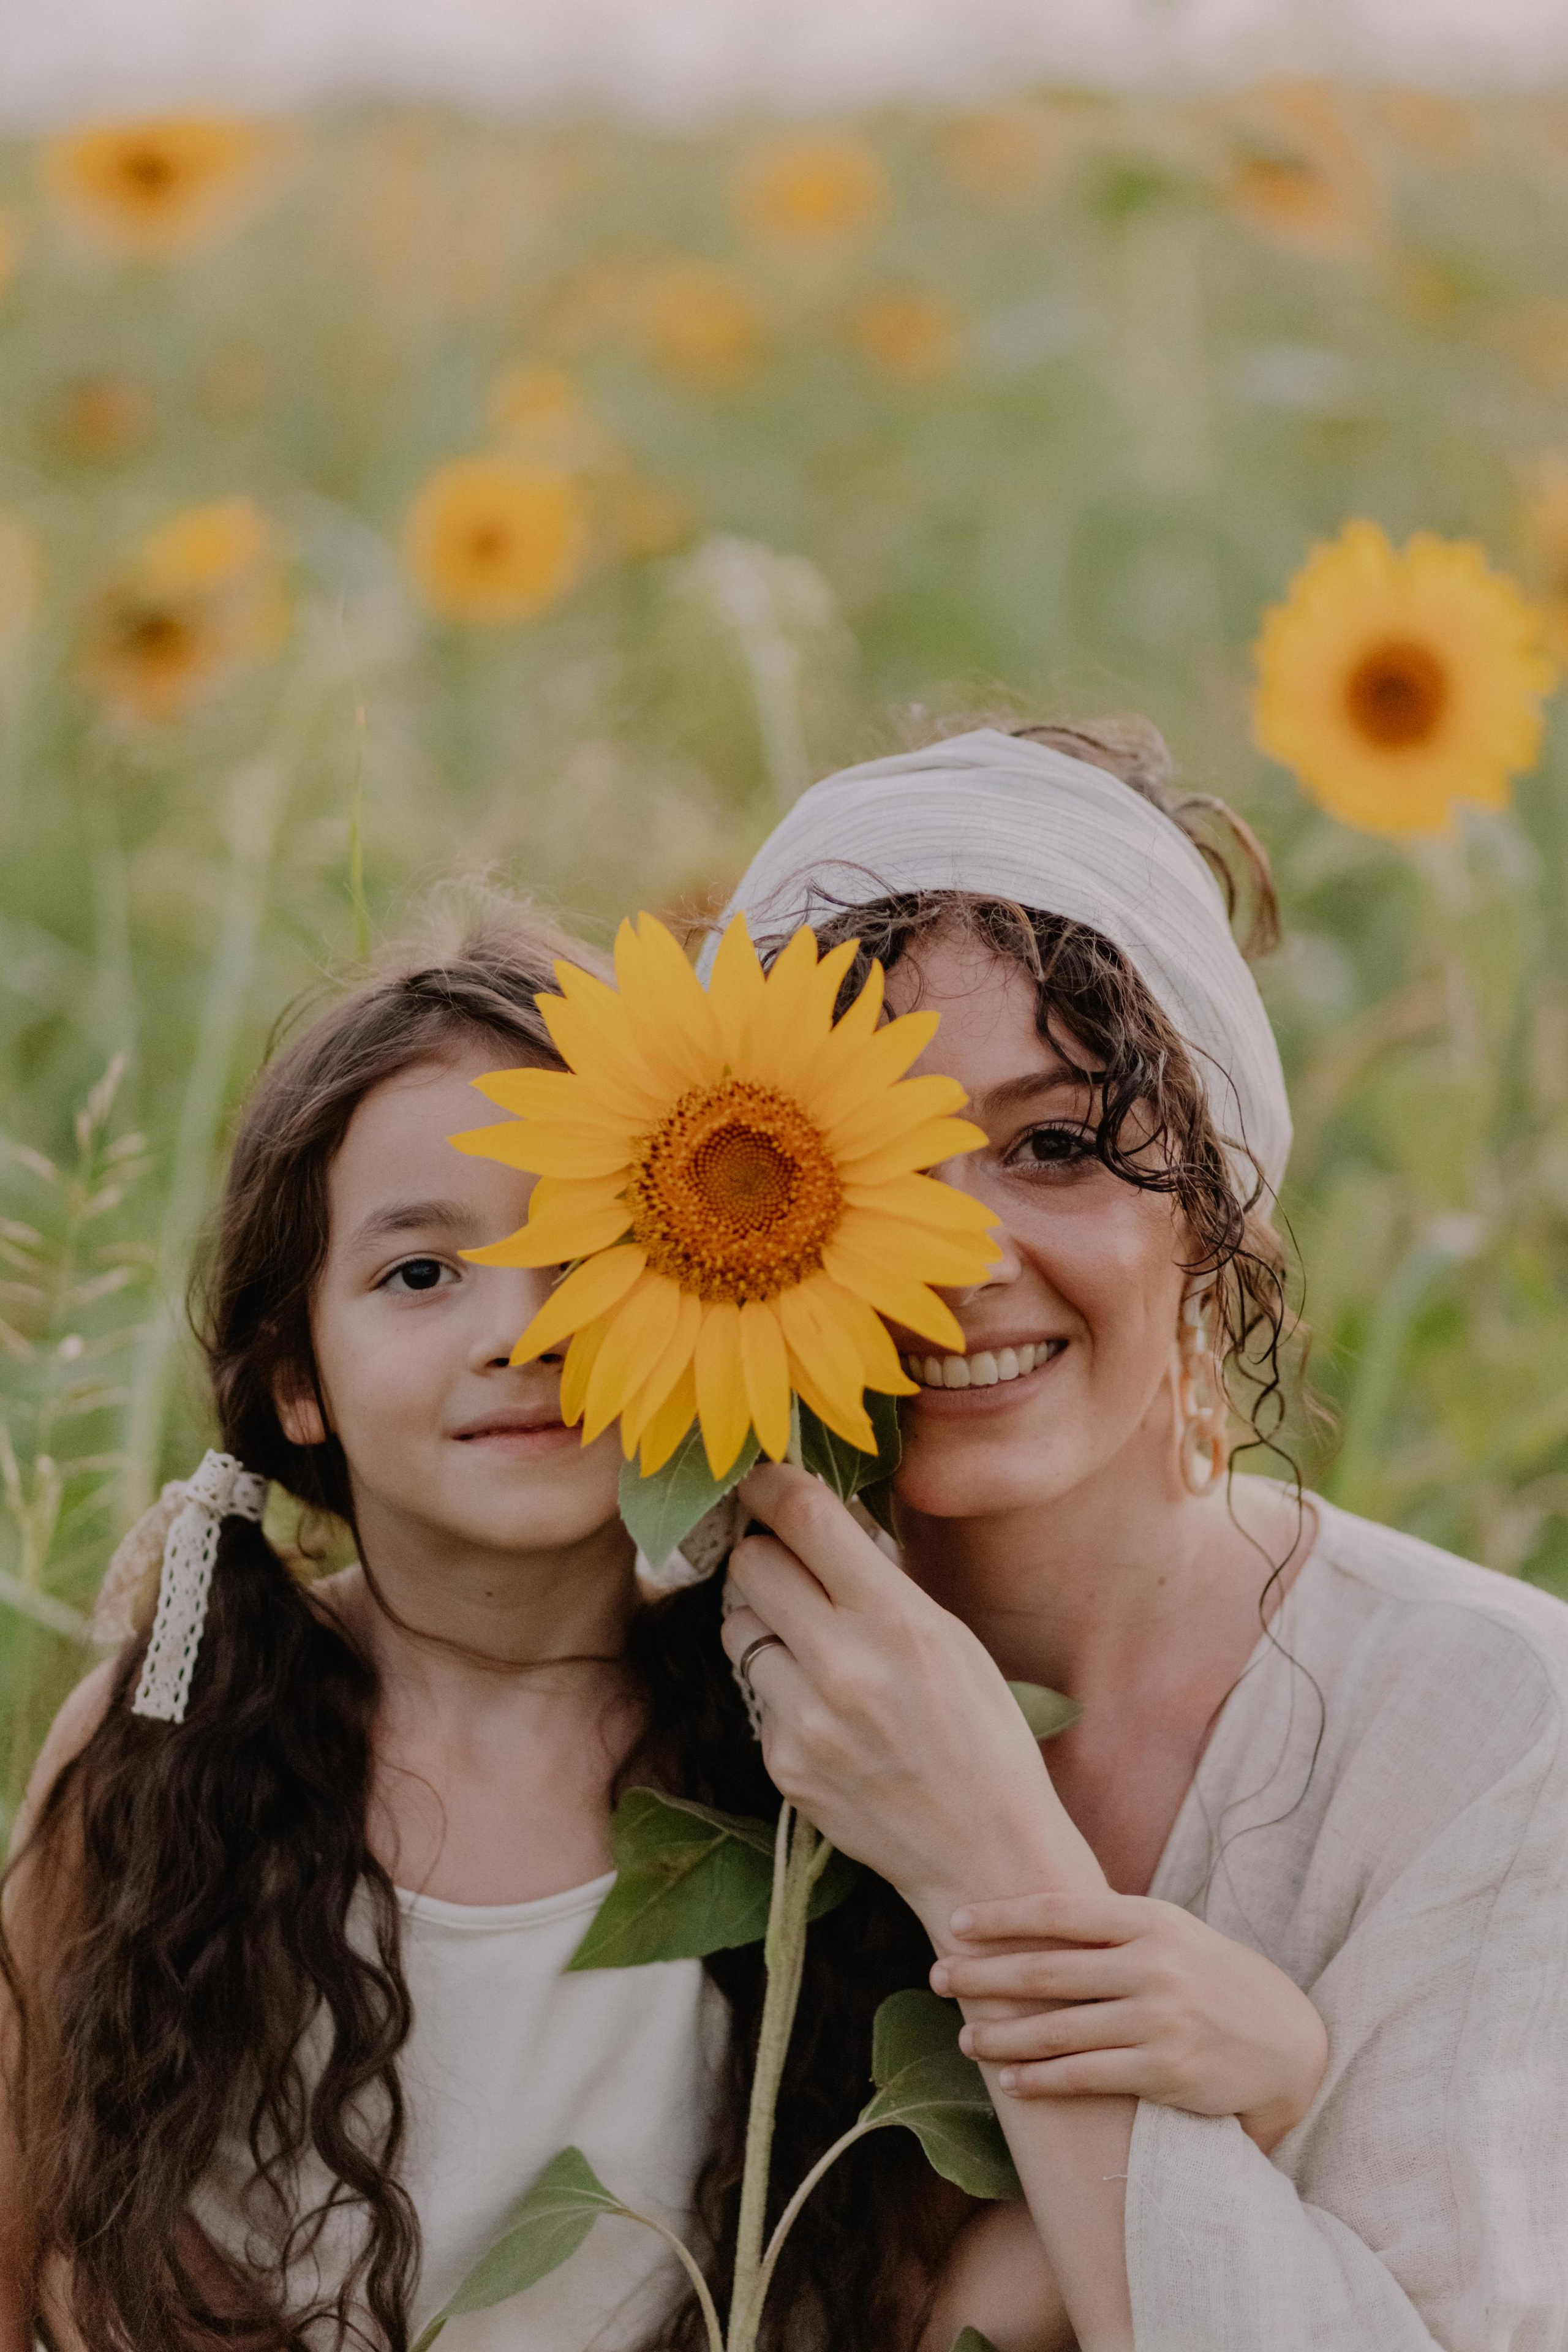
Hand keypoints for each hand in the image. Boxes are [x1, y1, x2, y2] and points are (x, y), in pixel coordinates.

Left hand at [720, 1462, 1102, 1938]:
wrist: (983, 1852)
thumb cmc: (983, 1736)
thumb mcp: (951, 1639)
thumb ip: (880, 1584)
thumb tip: (820, 1526)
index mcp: (896, 1619)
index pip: (804, 1519)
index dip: (770, 1486)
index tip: (758, 1480)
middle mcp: (842, 1663)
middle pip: (750, 1564)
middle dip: (764, 1555)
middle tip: (787, 1564)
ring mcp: (804, 1718)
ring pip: (738, 1628)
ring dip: (765, 1625)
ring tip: (811, 1648)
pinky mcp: (782, 1763)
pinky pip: (756, 1697)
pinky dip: (780, 1694)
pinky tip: (826, 1716)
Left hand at [930, 1888, 1328, 2153]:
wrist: (1287, 2043)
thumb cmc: (1211, 1980)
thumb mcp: (1171, 1934)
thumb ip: (1113, 1928)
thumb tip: (1031, 1917)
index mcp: (1150, 1920)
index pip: (1059, 1912)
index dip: (1002, 1917)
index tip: (955, 1922)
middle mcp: (1153, 1965)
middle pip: (1046, 1971)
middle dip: (983, 1975)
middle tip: (937, 1977)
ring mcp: (1159, 2020)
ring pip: (1058, 2029)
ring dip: (1002, 2036)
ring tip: (966, 2038)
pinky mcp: (1165, 2072)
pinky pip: (1086, 2076)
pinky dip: (1042, 2080)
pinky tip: (1012, 2082)